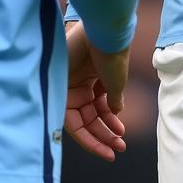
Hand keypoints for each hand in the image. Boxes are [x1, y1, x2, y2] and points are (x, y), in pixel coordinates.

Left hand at [64, 22, 129, 160]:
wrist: (102, 35)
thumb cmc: (112, 54)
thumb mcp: (116, 82)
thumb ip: (114, 100)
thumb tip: (115, 114)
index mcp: (97, 80)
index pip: (100, 109)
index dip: (110, 126)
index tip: (121, 138)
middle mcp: (82, 85)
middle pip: (91, 117)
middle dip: (106, 134)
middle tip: (119, 148)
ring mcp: (72, 88)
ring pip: (83, 120)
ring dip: (99, 135)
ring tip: (114, 148)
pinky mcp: (61, 91)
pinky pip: (71, 120)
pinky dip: (86, 131)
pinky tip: (105, 134)